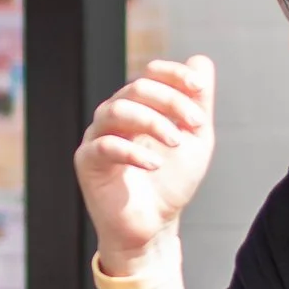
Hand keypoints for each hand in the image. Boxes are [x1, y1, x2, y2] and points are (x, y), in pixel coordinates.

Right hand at [74, 57, 216, 268]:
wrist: (154, 226)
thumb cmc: (170, 183)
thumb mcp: (195, 141)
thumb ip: (198, 104)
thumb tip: (201, 61)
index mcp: (139, 107)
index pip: (151, 74)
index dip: (174, 75)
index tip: (200, 89)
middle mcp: (115, 116)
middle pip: (136, 88)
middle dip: (170, 101)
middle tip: (196, 124)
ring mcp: (98, 137)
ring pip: (117, 110)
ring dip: (152, 122)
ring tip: (175, 143)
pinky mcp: (87, 162)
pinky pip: (104, 146)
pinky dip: (133, 151)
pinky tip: (155, 164)